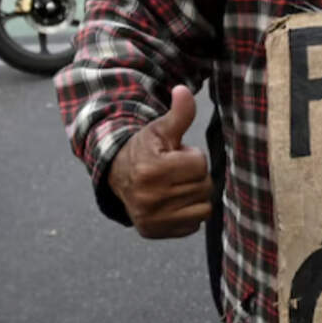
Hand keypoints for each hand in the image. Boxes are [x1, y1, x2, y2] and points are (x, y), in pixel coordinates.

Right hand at [108, 86, 211, 237]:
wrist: (117, 174)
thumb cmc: (145, 149)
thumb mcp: (160, 129)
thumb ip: (179, 113)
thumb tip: (184, 90)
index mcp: (151, 170)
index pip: (200, 165)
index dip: (192, 157)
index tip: (176, 155)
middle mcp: (149, 198)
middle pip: (203, 187)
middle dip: (194, 176)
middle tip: (175, 172)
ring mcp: (151, 219)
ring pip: (203, 208)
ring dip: (194, 195)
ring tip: (175, 185)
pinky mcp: (154, 232)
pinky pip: (193, 226)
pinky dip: (188, 214)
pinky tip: (173, 202)